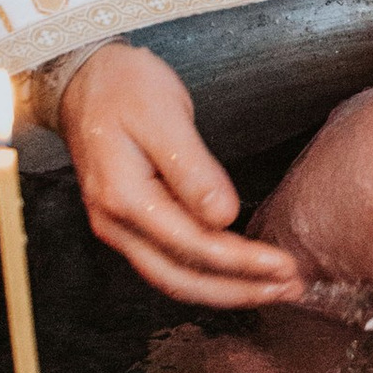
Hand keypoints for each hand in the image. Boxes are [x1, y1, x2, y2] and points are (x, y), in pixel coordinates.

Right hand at [57, 45, 307, 307]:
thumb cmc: (124, 88)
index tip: (287, 266)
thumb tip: (224, 217)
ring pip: (173, 280)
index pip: (193, 245)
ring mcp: (117, 229)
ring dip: (225, 292)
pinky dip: (206, 276)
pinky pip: (167, 264)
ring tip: (274, 290)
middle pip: (181, 279)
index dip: (243, 262)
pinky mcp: (128, 226)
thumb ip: (192, 169)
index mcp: (124, 197)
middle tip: (292, 289)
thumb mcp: (163, 115)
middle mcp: (115, 224)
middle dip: (239, 291)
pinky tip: (236, 275)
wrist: (80, 81)